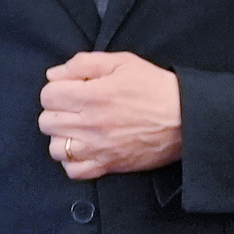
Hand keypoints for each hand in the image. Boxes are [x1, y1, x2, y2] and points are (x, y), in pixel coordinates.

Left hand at [37, 52, 184, 179]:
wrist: (186, 118)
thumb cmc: (156, 88)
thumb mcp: (123, 63)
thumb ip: (85, 63)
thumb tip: (54, 74)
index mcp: (94, 95)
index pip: (48, 95)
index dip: (56, 89)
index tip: (70, 89)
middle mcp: (92, 124)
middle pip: (47, 122)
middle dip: (56, 111)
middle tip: (73, 108)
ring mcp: (99, 148)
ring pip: (56, 148)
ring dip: (62, 137)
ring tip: (77, 129)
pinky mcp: (109, 165)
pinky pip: (74, 171)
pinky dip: (73, 161)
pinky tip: (83, 149)